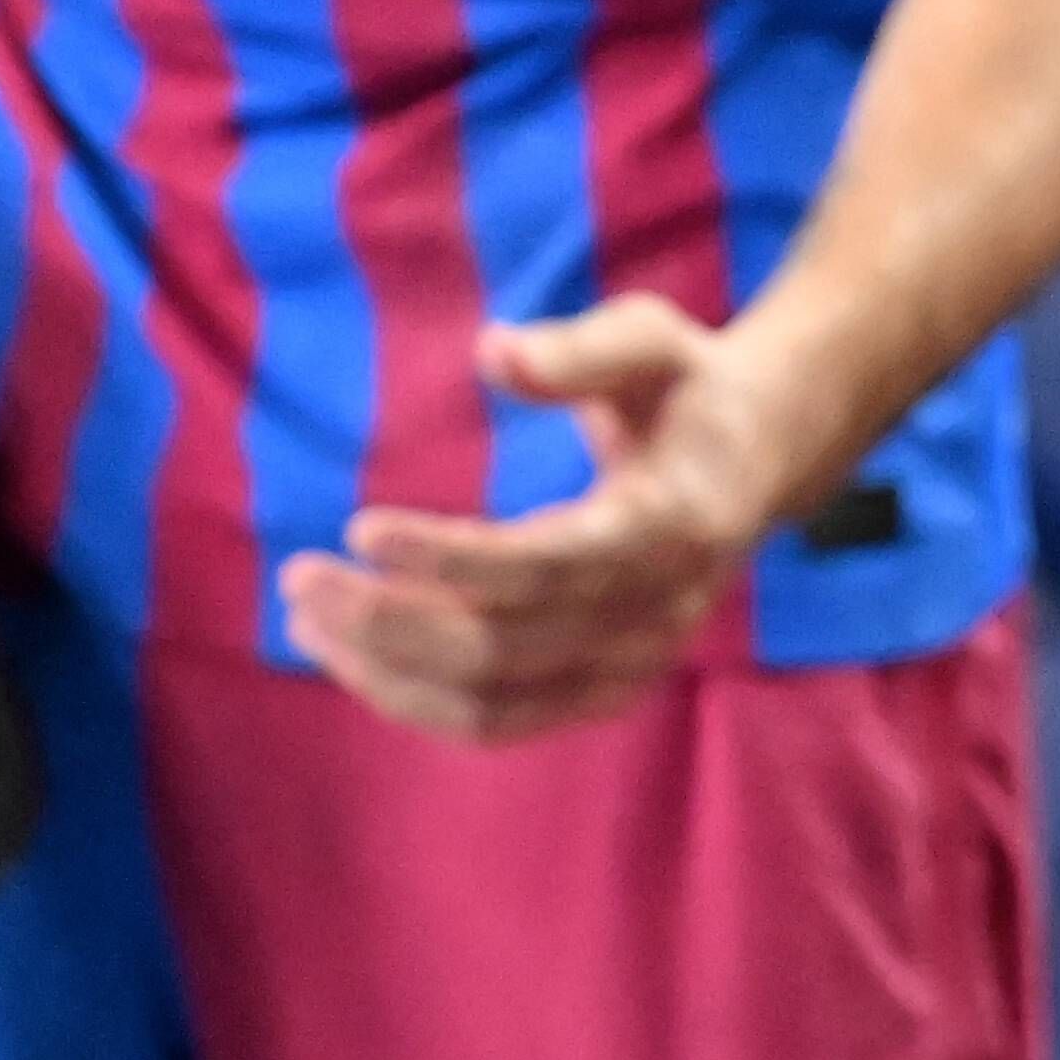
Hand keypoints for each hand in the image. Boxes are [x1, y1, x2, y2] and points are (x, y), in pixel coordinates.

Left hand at [277, 301, 820, 745]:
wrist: (761, 458)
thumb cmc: (686, 387)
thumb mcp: (650, 339)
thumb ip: (578, 350)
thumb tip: (491, 350)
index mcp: (673, 524)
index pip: (548, 565)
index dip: (451, 559)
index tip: (360, 527)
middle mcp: (658, 611)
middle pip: (505, 647)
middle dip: (389, 621)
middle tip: (298, 576)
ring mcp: (635, 662)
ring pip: (494, 702)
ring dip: (388, 673)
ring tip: (307, 619)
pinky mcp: (606, 687)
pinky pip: (503, 720)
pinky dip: (421, 702)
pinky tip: (356, 657)